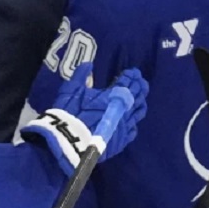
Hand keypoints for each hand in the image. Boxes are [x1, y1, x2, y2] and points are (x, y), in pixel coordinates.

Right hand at [20, 63, 147, 175]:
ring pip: (138, 112)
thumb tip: (89, 64)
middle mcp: (122, 109)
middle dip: (139, 86)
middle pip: (137, 95)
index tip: (133, 72)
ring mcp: (124, 125)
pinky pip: (133, 129)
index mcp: (112, 95)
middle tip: (139, 82)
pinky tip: (132, 120)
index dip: (130, 76)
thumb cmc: (69, 114)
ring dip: (140, 102)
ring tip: (139, 98)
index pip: (127, 82)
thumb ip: (80, 76)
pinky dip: (133, 122)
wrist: (68, 143)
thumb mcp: (70, 90)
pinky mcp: (121, 140)